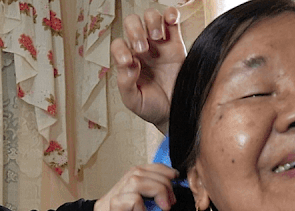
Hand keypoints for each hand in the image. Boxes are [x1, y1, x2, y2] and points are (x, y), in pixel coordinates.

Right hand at [71, 164, 177, 210]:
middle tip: (171, 201)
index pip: (136, 172)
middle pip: (136, 171)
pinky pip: (127, 199)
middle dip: (162, 180)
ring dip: (157, 190)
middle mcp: (107, 202)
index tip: (175, 181)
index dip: (159, 171)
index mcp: (114, 202)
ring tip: (165, 208)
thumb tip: (168, 202)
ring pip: (134, 179)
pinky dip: (143, 204)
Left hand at [112, 7, 185, 134]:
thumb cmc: (152, 107)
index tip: (129, 63)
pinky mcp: (176, 43)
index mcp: (128, 61)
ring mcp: (159, 45)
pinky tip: (170, 21)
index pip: (118, 44)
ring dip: (152, 22)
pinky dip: (171, 14)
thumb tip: (129, 64)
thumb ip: (126, 84)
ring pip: (150, 17)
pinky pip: (172, 20)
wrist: (175, 112)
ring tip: (157, 38)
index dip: (120, 50)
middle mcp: (142, 49)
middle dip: (135, 31)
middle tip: (143, 49)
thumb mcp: (134, 101)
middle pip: (132, 23)